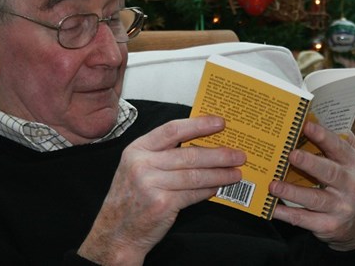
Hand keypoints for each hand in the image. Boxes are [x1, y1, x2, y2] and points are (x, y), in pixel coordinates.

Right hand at [77, 115, 245, 264]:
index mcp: (137, 149)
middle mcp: (142, 164)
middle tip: (238, 154)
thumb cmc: (131, 197)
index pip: (173, 130)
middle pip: (189, 154)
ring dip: (220, 174)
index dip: (199, 124)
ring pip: (195, 175)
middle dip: (219, 154)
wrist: (116, 232)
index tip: (220, 122)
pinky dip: (209, 191)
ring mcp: (150, 184)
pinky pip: (193, 194)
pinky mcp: (161, 204)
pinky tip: (219, 188)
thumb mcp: (138, 166)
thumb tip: (201, 142)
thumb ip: (163, 153)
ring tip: (236, 173)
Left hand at [269, 122, 354, 250]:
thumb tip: (315, 117)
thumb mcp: (352, 162)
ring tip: (272, 184)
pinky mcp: (329, 225)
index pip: (339, 148)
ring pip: (314, 198)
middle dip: (309, 163)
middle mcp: (351, 185)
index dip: (323, 136)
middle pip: (329, 173)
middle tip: (290, 155)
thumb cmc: (348, 183)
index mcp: (354, 164)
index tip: (305, 126)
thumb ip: (339, 142)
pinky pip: (304, 219)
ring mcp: (340, 207)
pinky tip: (271, 208)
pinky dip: (286, 214)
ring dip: (292, 191)